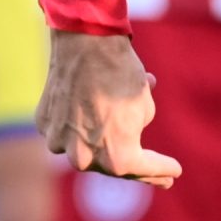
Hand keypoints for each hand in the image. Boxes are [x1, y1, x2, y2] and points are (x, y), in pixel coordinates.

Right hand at [36, 30, 181, 187]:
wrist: (86, 45)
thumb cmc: (122, 75)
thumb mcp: (143, 107)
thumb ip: (134, 129)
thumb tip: (129, 133)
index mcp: (116, 157)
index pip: (143, 168)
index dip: (161, 169)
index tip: (175, 172)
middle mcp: (83, 158)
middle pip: (111, 165)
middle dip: (134, 167)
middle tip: (157, 175)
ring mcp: (59, 143)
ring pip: (85, 148)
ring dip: (102, 142)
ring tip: (122, 133)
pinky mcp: (45, 125)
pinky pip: (67, 132)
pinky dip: (79, 125)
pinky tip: (90, 114)